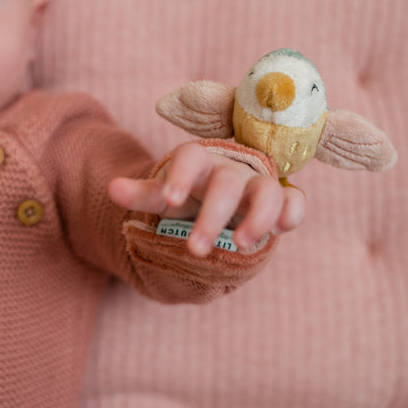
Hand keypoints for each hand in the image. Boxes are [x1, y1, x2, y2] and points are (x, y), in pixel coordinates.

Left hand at [108, 141, 305, 256]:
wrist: (220, 201)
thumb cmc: (189, 197)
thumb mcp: (165, 197)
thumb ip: (143, 193)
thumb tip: (113, 188)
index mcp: (200, 163)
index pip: (190, 158)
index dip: (180, 176)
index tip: (169, 201)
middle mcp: (232, 170)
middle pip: (227, 184)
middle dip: (212, 216)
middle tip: (195, 249)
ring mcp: (258, 185)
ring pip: (267, 190)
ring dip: (258, 217)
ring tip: (241, 244)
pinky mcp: (280, 202)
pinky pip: (295, 201)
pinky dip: (291, 213)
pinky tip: (280, 231)